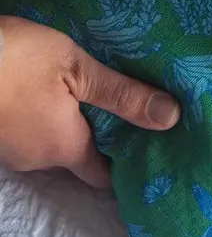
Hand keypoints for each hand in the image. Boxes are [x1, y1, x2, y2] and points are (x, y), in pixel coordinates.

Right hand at [0, 16, 179, 187]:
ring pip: (52, 143)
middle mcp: (37, 157)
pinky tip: (58, 92)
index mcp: (65, 147)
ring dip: (73, 125)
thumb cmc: (14, 59)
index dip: (128, 168)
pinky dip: (48, 116)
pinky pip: (31, 130)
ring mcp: (11, 148)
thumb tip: (171, 118)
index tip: (153, 153)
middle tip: (134, 116)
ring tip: (103, 98)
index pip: (103, 177)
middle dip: (103, 140)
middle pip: (79, 159)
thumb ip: (122, 94)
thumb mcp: (76, 67)